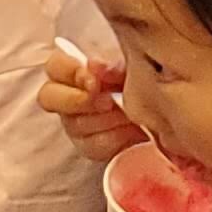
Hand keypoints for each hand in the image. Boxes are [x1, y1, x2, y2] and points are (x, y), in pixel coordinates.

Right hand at [40, 36, 140, 161]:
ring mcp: (75, 123)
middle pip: (48, 97)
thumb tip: (95, 66)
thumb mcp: (132, 67)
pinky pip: (93, 145)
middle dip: (77, 101)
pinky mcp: (89, 146)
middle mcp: (67, 96)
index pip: (54, 66)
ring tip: (128, 113)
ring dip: (105, 119)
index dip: (70, 72)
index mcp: (74, 69)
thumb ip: (113, 65)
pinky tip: (131, 129)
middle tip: (106, 101)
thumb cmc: (141, 81)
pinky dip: (115, 137)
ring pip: (75, 124)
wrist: (162, 109)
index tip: (94, 80)